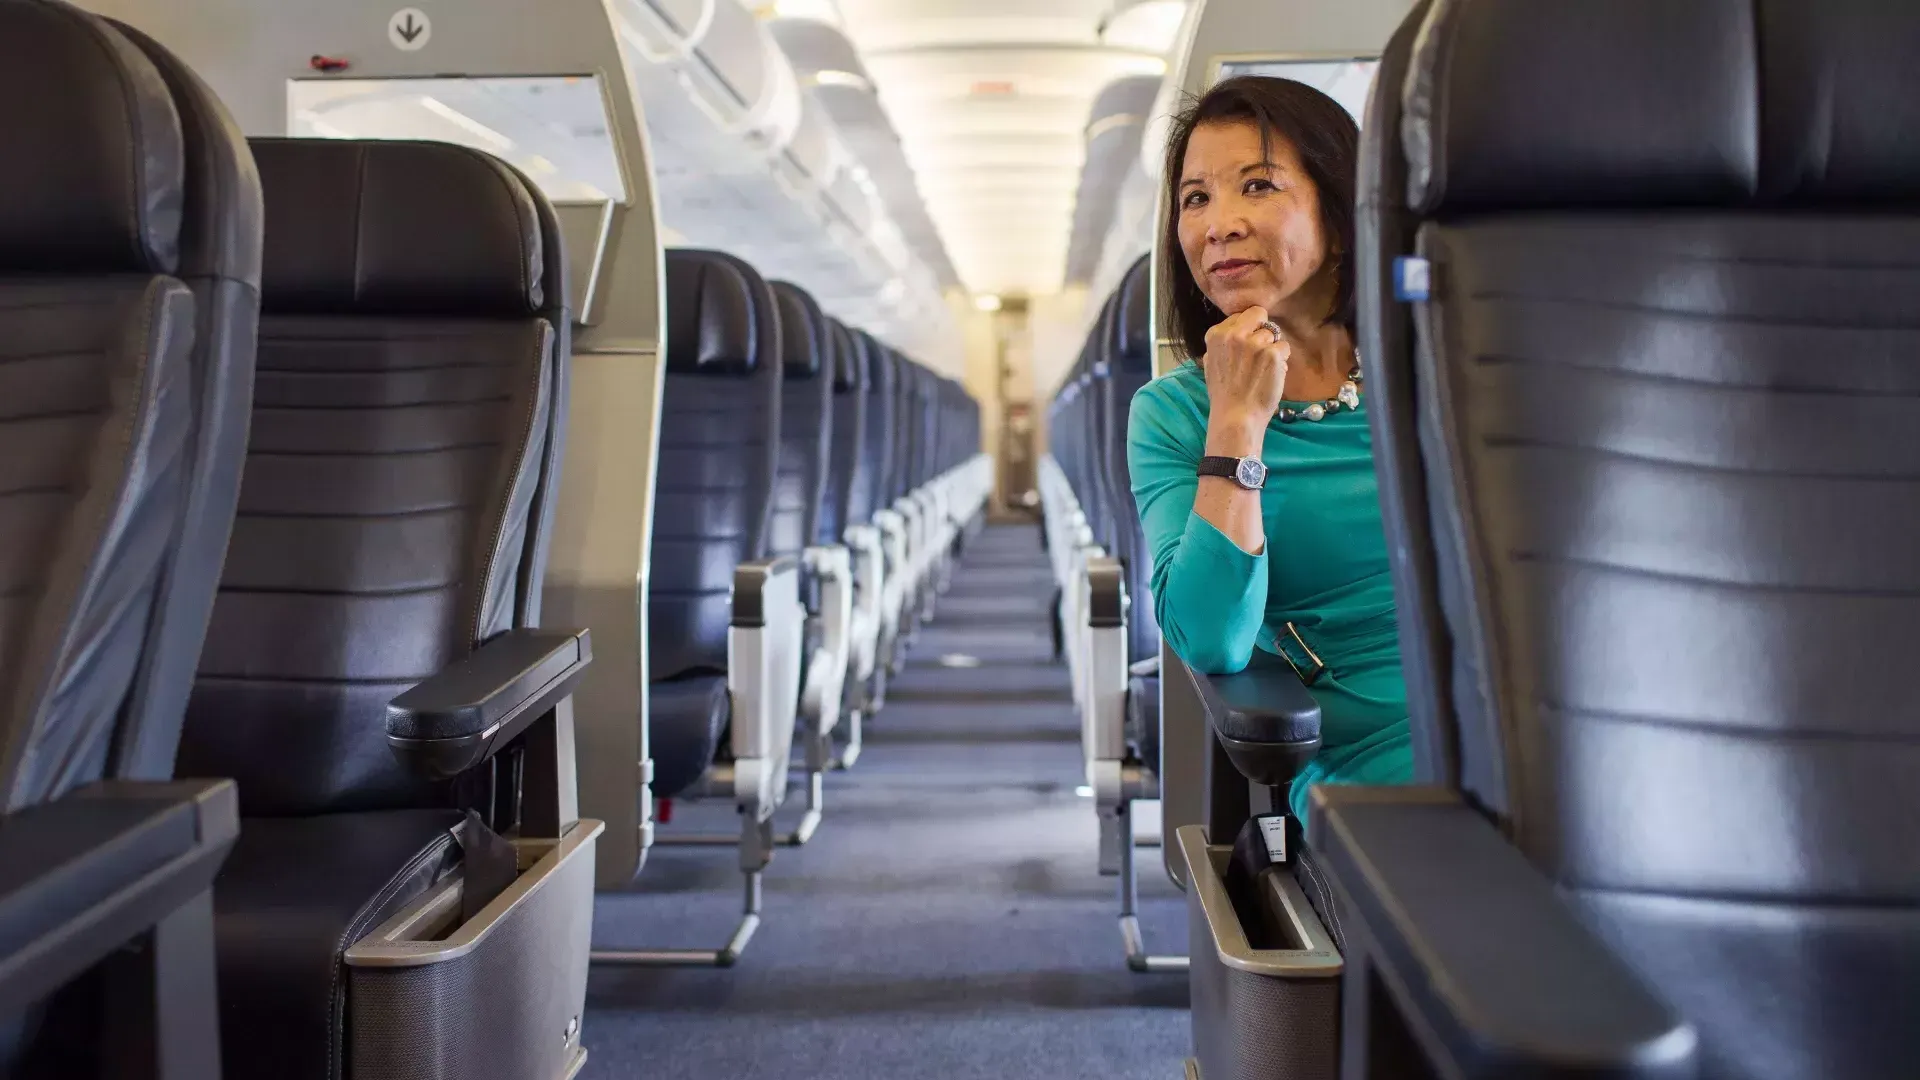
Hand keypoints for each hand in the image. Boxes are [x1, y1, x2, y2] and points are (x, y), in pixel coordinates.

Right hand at [1201, 306, 1289, 435]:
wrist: (1236, 417)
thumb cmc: (1224, 395)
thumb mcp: (1210, 364)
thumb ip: (1221, 344)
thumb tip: (1231, 331)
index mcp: (1216, 334)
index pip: (1240, 315)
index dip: (1247, 329)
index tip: (1245, 347)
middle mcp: (1234, 334)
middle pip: (1259, 315)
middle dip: (1262, 330)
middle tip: (1259, 353)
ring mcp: (1255, 343)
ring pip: (1274, 333)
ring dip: (1272, 349)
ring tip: (1263, 370)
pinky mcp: (1273, 354)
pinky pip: (1284, 347)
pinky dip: (1282, 361)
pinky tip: (1272, 375)